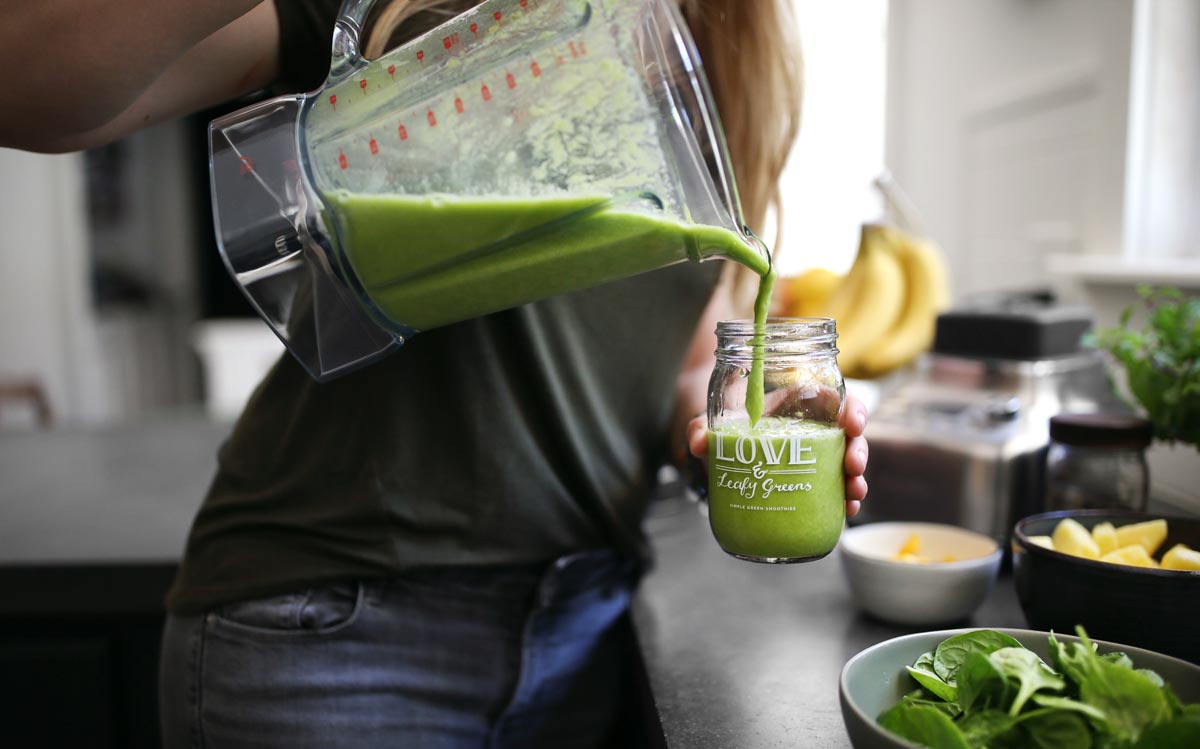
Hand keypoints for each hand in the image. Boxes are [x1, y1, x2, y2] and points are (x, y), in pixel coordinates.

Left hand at [685, 392, 868, 516]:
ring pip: (847, 464)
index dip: (852, 410)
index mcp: (797, 403)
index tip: (852, 423)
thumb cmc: (724, 421)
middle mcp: (813, 428)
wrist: (719, 442)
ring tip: (853, 495)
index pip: (836, 400)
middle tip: (852, 466)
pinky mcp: (810, 480)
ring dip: (856, 479)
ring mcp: (814, 456)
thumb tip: (699, 443)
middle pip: (849, 435)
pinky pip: (835, 488)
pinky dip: (844, 500)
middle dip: (859, 451)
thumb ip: (701, 427)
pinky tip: (846, 511)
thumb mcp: (710, 419)